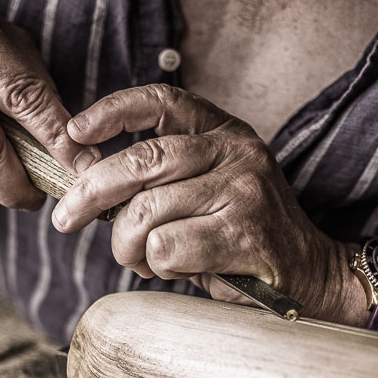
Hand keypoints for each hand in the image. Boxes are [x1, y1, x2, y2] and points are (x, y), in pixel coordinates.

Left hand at [52, 83, 367, 322]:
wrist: (311, 276)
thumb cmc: (244, 238)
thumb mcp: (210, 191)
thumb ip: (162, 179)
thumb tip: (87, 184)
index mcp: (226, 132)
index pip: (162, 101)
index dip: (112, 111)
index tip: (74, 131)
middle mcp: (237, 152)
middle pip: (143, 160)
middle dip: (91, 192)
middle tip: (66, 218)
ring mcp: (243, 190)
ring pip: (148, 211)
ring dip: (128, 245)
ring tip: (142, 259)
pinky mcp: (242, 233)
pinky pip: (166, 246)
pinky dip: (158, 265)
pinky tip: (177, 269)